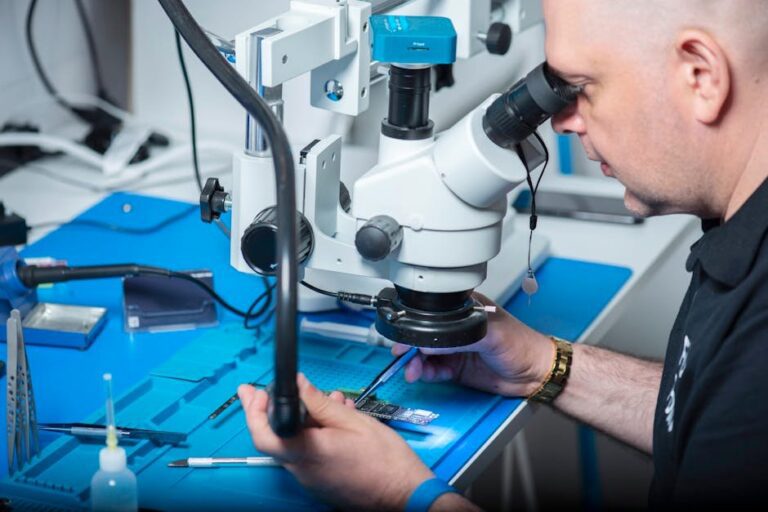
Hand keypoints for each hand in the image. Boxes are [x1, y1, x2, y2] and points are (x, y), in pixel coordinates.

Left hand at [239, 374, 433, 510]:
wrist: (404, 493)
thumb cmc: (385, 462)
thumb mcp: (353, 421)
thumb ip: (320, 403)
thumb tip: (299, 385)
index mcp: (309, 452)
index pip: (265, 435)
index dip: (254, 412)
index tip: (255, 393)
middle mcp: (304, 470)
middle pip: (277, 437)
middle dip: (275, 410)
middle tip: (269, 391)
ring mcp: (311, 479)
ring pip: (295, 443)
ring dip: (304, 419)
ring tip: (330, 400)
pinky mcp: (320, 483)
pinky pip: (308, 454)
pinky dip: (315, 434)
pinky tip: (336, 420)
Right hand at [393, 293, 554, 396]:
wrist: (536, 373)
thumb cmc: (523, 345)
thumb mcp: (491, 335)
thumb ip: (459, 337)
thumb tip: (430, 342)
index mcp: (465, 309)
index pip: (432, 314)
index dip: (416, 326)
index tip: (405, 337)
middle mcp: (457, 328)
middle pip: (424, 335)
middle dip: (411, 347)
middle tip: (402, 357)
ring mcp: (456, 348)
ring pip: (426, 354)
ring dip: (416, 363)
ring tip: (413, 371)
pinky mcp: (457, 366)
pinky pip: (435, 369)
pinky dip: (427, 373)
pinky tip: (426, 375)